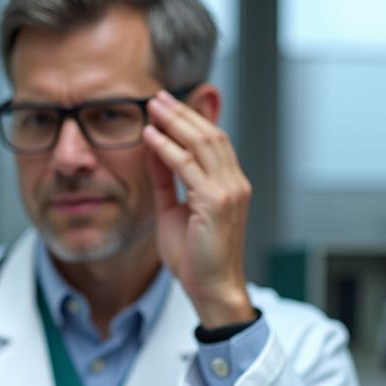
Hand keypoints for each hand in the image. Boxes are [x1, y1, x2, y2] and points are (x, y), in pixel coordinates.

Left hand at [143, 89, 255, 327]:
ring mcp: (228, 191)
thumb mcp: (173, 211)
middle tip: (157, 96)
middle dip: (182, 112)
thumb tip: (154, 149)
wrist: (213, 290)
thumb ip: (165, 180)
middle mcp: (234, 183)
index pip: (213, 140)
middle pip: (210, 134)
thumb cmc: (195, 259)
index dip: (191, 119)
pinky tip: (151, 137)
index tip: (166, 104)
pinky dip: (167, 148)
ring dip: (175, 122)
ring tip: (153, 106)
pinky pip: (188, 166)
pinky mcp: (217, 203)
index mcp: (229, 185)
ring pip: (202, 143)